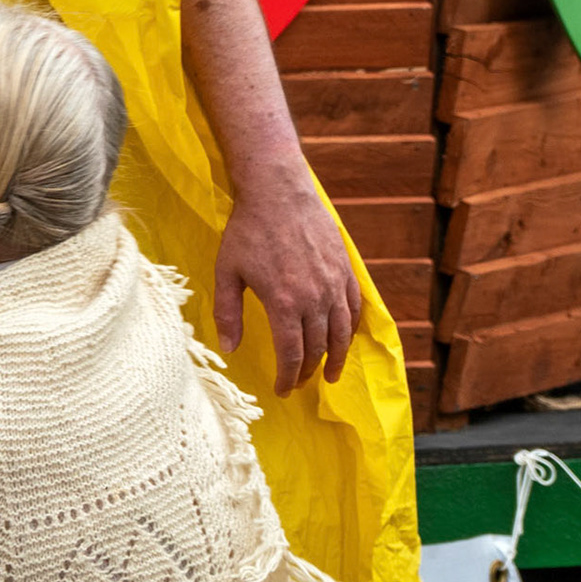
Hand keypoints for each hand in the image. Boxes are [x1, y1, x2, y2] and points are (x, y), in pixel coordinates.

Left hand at [212, 165, 361, 397]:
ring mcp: (334, 284)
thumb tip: (229, 349)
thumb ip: (227, 313)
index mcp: (283, 302)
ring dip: (337, 358)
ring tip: (331, 375)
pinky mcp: (345, 270)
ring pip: (341, 334)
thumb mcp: (227, 271)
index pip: (291, 355)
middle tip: (297, 383)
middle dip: (307, 372)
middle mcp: (314, 298)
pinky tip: (344, 340)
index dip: (287, 377)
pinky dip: (351, 330)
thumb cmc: (247, 230)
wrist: (278, 191)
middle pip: (318, 349)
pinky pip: (354, 309)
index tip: (281, 390)